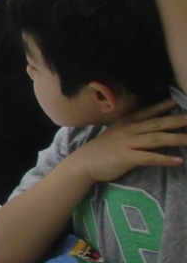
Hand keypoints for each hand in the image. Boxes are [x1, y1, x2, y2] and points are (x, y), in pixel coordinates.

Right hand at [69, 98, 186, 182]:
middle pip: (157, 124)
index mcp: (127, 122)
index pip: (148, 112)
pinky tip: (178, 161)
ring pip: (156, 139)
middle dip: (176, 121)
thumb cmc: (103, 148)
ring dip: (176, 138)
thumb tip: (150, 126)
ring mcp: (128, 143)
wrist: (84, 162)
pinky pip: (149, 158)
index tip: (177, 100)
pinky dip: (164, 159)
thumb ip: (132, 128)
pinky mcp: (127, 157)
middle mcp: (129, 130)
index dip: (164, 106)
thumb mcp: (117, 132)